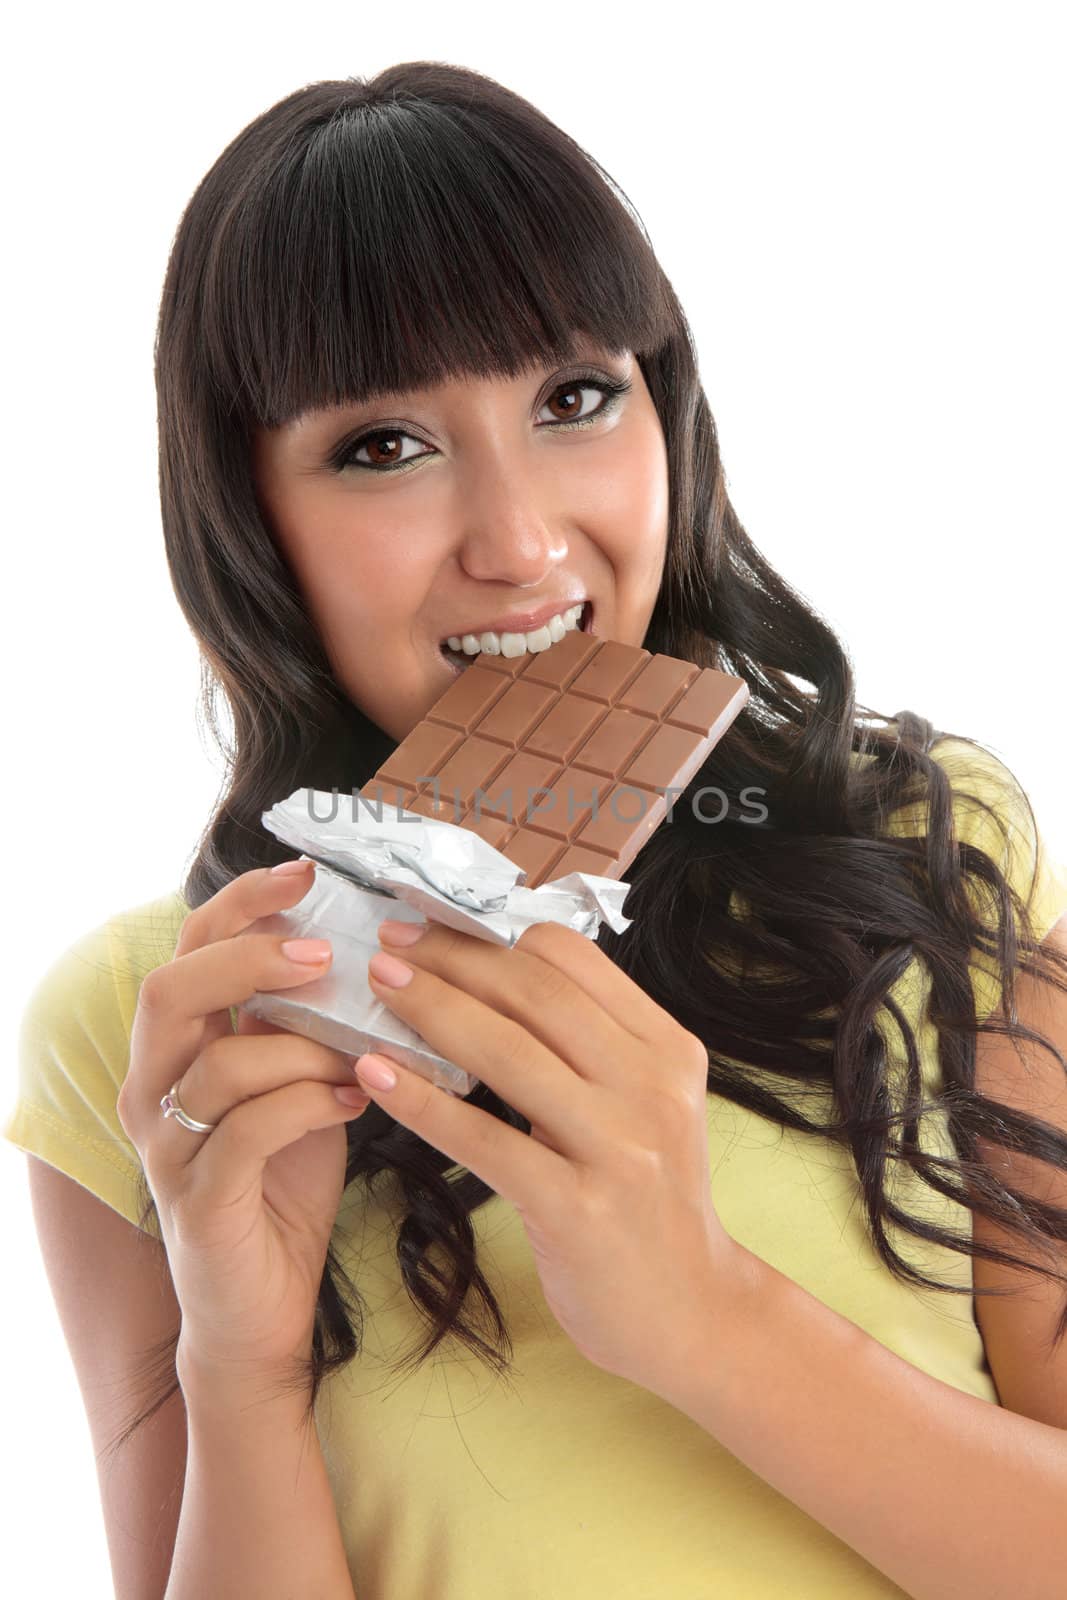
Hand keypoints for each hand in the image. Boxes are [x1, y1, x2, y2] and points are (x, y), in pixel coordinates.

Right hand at [116, 863, 371, 1385]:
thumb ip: (307, 1024)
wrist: (259, 1308)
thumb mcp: (296, 1084)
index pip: (190, 948)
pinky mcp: (198, 1200)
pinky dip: (312, 1103)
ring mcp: (168, 1146)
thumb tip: (376, 951)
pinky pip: (250, 1130)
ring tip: (368, 1051)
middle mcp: (155, 1087)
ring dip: (305, 1045)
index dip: (241, 903)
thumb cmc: (282, 1182)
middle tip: (325, 951)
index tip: (305, 873)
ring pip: (219, 1063)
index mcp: (178, 1047)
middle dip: (250, 956)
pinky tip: (361, 1098)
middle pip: (173, 990)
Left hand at [347, 915, 742, 1398]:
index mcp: (667, 1049)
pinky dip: (421, 1101)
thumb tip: (493, 977)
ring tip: (379, 989)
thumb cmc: (649, 1205)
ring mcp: (620, 1148)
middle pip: (535, 993)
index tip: (435, 927)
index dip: (495, 936)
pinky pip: (484, 1139)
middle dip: (454, 959)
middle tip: (391, 945)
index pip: (573, 960)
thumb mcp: (643, 1106)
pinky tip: (376, 1076)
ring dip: (432, 1011)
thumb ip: (590, 1046)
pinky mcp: (578, 1209)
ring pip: (508, 1053)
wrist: (693, 1315)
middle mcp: (651, 1087)